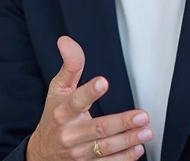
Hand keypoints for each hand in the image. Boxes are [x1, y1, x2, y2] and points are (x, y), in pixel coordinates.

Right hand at [26, 36, 151, 160]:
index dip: (89, 91)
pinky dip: (124, 158)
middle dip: (122, 122)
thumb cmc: (54, 116)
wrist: (43, 153)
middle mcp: (70, 134)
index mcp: (62, 112)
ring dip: (128, 140)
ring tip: (146, 131)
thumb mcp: (57, 89)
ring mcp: (79, 153)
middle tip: (142, 116)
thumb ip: (69, 66)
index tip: (103, 82)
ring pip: (106, 148)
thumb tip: (66, 41)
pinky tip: (137, 149)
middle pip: (98, 128)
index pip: (76, 101)